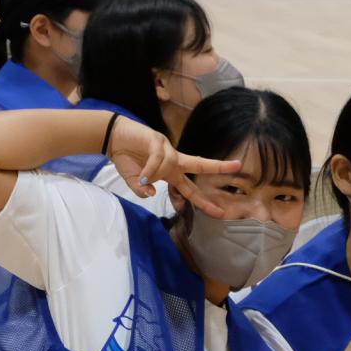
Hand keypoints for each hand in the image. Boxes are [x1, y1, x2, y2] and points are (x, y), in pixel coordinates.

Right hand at [103, 114, 239, 215]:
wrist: (113, 138)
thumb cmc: (125, 159)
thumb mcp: (133, 181)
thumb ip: (141, 190)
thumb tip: (150, 193)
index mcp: (170, 172)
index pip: (191, 188)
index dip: (204, 201)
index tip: (219, 211)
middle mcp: (173, 160)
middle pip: (200, 164)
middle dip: (218, 166)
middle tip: (238, 166)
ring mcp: (166, 148)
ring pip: (169, 166)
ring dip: (152, 174)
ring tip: (138, 175)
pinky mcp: (157, 139)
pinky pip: (158, 159)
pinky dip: (149, 170)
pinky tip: (141, 175)